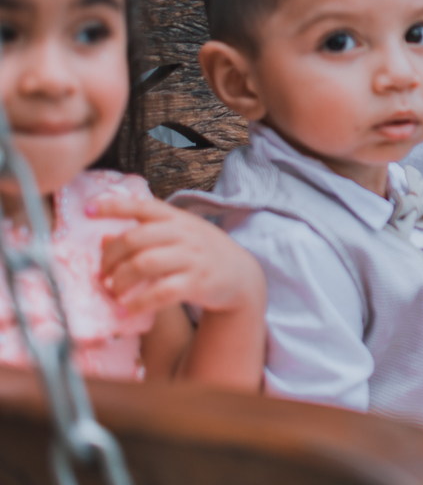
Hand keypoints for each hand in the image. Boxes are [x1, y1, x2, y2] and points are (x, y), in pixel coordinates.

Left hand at [89, 195, 265, 317]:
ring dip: (120, 280)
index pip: (142, 205)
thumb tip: (105, 239)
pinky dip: (138, 303)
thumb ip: (146, 234)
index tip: (88, 211)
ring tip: (113, 291)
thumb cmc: (203, 254)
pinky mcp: (197, 282)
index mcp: (176, 218)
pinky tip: (127, 310)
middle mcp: (184, 234)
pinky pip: (160, 292)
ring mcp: (192, 257)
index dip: (114, 206)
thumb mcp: (180, 235)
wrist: (241, 275)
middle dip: (109, 258)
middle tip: (102, 275)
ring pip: (144, 264)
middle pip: (134, 239)